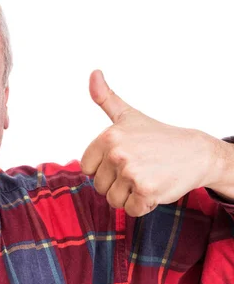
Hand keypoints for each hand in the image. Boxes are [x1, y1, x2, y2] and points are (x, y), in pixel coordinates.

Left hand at [80, 70, 215, 216]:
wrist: (197, 153)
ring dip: (129, 195)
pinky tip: (155, 188)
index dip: (103, 168)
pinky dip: (142, 206)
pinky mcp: (146, 191)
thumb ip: (106, 98)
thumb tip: (93, 73)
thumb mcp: (128, 115)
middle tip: (139, 168)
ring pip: (113, 200)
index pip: (87, 168)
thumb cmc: (157, 136)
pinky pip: (131, 210)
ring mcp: (131, 173)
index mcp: (108, 137)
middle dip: (117, 183)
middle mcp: (117, 153)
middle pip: (100, 187)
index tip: (122, 159)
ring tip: (146, 177)